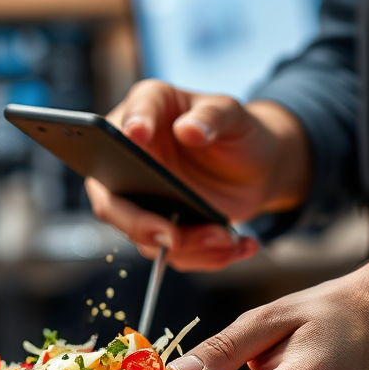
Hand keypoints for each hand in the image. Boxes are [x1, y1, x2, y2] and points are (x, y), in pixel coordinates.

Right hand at [85, 80, 309, 270]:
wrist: (257, 166)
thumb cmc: (238, 131)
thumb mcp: (233, 114)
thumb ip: (213, 116)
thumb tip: (189, 130)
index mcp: (144, 112)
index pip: (124, 119)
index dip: (129, 126)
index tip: (137, 134)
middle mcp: (130, 158)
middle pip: (111, 198)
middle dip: (137, 223)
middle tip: (171, 236)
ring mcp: (143, 198)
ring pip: (145, 236)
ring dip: (187, 245)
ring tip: (227, 239)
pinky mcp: (163, 227)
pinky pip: (176, 254)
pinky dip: (207, 256)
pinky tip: (239, 246)